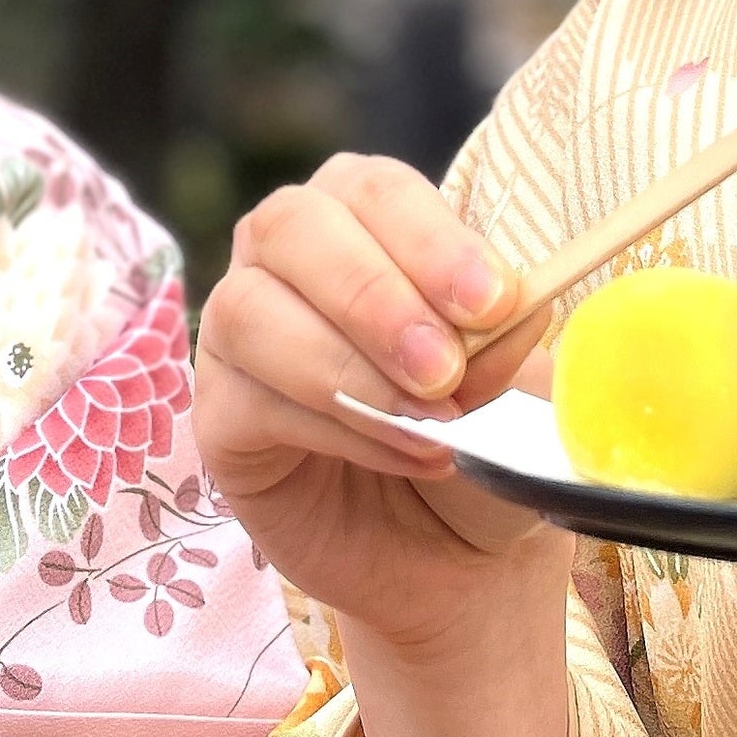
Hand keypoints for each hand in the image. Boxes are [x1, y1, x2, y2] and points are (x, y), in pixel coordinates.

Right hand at [195, 154, 571, 660]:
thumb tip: (518, 306)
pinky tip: (404, 456)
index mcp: (366, 217)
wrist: (453, 547)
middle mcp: (287, 256)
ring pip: (250, 310)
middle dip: (373, 295)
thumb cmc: (483, 435)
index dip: (430, 237)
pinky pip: (250, 401)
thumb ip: (510, 342)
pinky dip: (336, 430)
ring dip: (348, 368)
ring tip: (432, 424)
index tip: (492, 303)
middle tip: (444, 370)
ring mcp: (239, 333)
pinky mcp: (219, 415)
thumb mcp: (517, 387)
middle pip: (291, 225)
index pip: (375, 188)